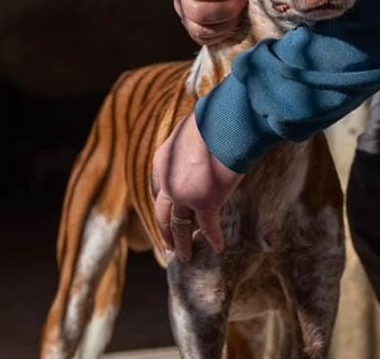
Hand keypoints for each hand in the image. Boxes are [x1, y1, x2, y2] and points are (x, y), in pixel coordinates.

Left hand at [152, 113, 244, 261]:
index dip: (160, 204)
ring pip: (179, 226)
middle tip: (168, 246)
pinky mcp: (205, 204)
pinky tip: (219, 247)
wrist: (223, 124)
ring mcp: (184, 195)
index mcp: (161, 162)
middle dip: (165, 231)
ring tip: (185, 257)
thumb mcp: (188, 131)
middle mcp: (167, 182)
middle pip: (162, 213)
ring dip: (182, 243)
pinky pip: (208, 227)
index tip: (164, 215)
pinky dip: (213, 239)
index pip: (155, 189)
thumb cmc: (212, 121)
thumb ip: (187, 144)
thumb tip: (197, 142)